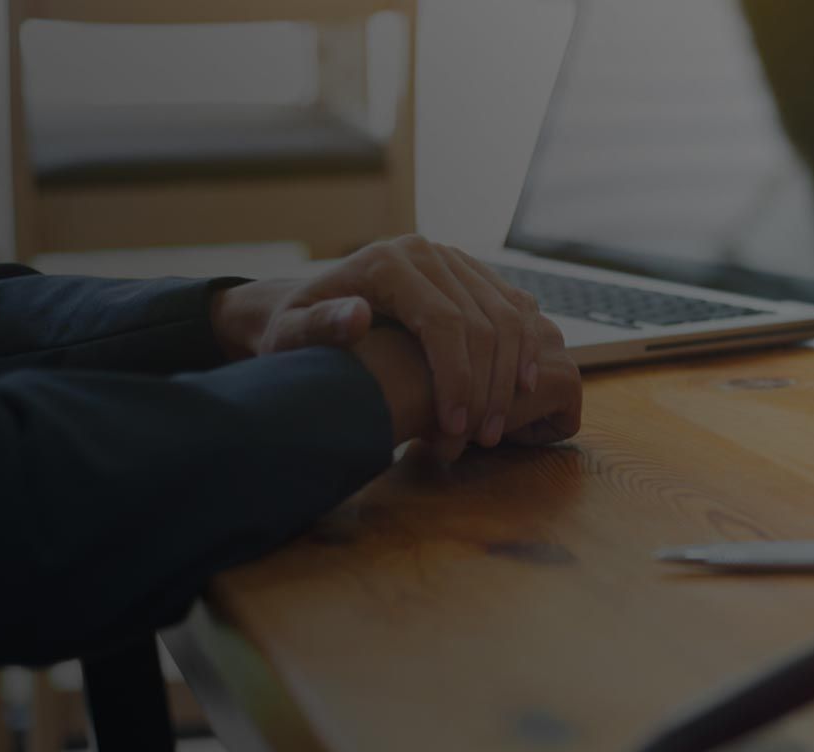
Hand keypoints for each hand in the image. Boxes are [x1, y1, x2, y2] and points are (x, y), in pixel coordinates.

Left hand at [212, 236, 550, 446]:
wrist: (312, 306)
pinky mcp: (473, 273)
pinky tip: (520, 389)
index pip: (442, 321)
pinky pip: (515, 307)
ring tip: (496, 427)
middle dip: (487, 387)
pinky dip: (522, 348)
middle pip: (482, 322)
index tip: (454, 427)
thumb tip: (357, 316)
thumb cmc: (297, 330)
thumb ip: (318, 326)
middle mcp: (426, 252)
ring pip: (507, 316)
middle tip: (482, 438)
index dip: (456, 377)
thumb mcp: (290, 334)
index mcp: (386, 263)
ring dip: (510, 376)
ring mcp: (454, 260)